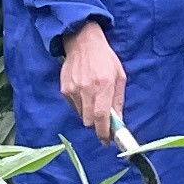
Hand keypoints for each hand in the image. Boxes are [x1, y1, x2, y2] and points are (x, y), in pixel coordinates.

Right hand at [58, 19, 126, 138]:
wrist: (82, 42)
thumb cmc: (105, 58)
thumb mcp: (119, 76)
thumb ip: (118, 100)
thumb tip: (119, 120)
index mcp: (103, 85)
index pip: (101, 116)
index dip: (104, 131)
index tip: (107, 140)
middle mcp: (87, 89)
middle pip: (89, 121)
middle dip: (96, 125)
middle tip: (102, 122)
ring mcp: (73, 89)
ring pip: (81, 115)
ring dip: (89, 114)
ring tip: (93, 98)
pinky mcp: (64, 89)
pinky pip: (74, 106)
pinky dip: (80, 105)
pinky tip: (84, 91)